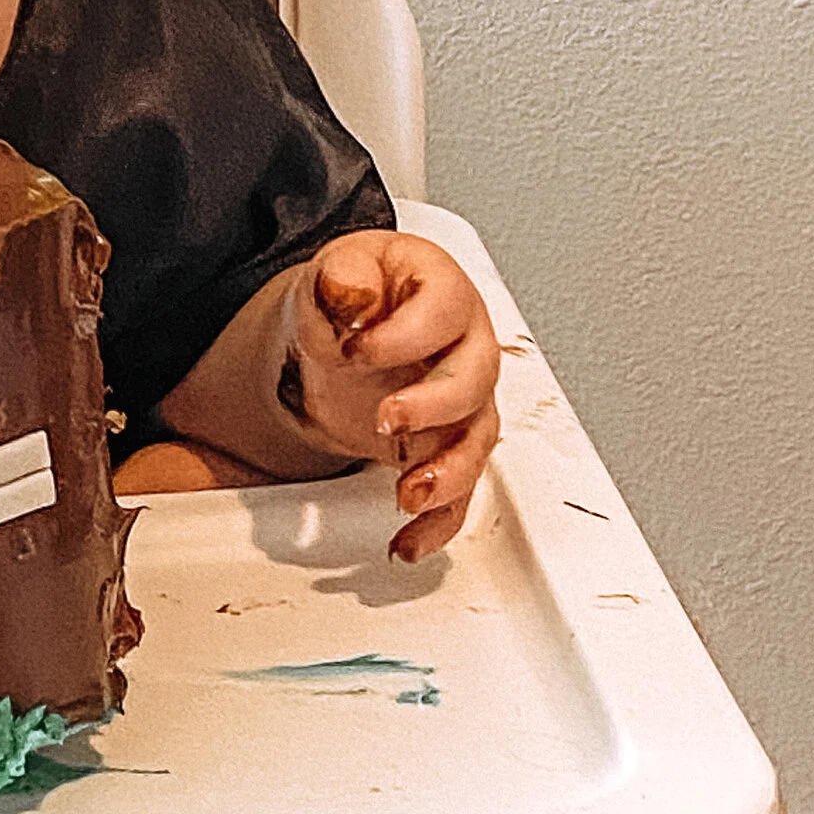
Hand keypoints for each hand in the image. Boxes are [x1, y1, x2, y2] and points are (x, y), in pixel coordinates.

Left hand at [287, 231, 500, 563]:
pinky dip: (438, 522)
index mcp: (444, 293)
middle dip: (435, 405)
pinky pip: (458, 492)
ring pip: (477, 442)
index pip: (444, 311)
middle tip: (385, 418)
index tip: (354, 349)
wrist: (346, 334)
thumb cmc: (354, 296)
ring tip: (408, 493)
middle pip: (476, 380)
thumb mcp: (337, 272)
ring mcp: (464, 403)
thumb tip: (352, 292)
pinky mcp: (448, 448)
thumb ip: (342, 279)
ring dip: (448, 474)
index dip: (402, 335)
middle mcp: (467, 349)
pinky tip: (410, 541)